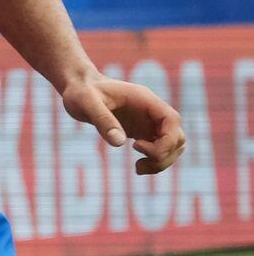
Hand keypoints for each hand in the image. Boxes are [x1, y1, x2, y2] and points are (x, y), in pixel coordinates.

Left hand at [61, 75, 185, 174]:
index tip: (137, 146)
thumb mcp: (85, 103)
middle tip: (139, 164)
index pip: (172, 120)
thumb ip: (102, 120)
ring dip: (161, 162)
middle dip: (163, 155)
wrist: (78, 88)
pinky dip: (154, 162)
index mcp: (144, 99)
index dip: (165, 140)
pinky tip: (138, 167)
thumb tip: (120, 143)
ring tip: (138, 168)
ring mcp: (149, 121)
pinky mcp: (142, 131)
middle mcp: (152, 111)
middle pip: (177, 137)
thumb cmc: (80, 91)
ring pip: (172, 146)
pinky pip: (160, 149)